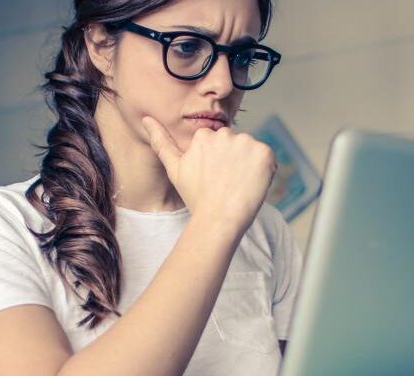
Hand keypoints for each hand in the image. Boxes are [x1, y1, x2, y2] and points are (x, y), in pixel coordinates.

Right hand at [142, 116, 275, 231]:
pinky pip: (268, 159)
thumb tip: (145, 118)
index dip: (219, 164)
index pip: (219, 145)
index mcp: (204, 136)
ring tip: (238, 186)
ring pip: (251, 152)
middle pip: (236, 145)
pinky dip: (264, 171)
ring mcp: (246, 142)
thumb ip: (161, 141)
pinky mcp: (264, 153)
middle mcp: (225, 134)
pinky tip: (251, 185)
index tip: (215, 179)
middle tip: (226, 184)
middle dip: (234, 161)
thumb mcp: (174, 169)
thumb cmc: (196, 198)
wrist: (218, 219)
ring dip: (249, 165)